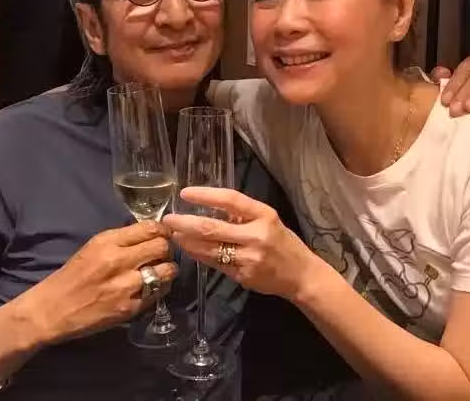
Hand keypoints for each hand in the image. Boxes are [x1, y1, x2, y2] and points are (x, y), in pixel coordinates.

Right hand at [25, 222, 177, 343]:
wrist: (51, 310)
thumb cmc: (72, 276)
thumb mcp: (93, 248)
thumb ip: (121, 241)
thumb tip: (150, 234)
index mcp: (107, 242)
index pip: (149, 228)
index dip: (162, 231)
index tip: (163, 235)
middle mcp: (118, 261)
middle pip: (162, 247)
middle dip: (166, 249)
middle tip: (161, 255)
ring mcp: (125, 286)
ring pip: (166, 270)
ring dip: (167, 270)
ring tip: (160, 272)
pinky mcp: (129, 308)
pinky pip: (159, 293)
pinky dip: (160, 289)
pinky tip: (152, 288)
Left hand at [163, 187, 321, 300]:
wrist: (301, 274)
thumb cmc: (282, 242)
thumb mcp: (268, 220)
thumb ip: (242, 215)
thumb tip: (209, 207)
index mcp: (264, 215)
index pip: (230, 200)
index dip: (206, 195)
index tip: (185, 193)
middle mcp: (256, 235)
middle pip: (212, 228)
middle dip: (185, 223)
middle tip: (168, 219)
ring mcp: (249, 258)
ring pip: (209, 249)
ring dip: (187, 242)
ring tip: (174, 234)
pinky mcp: (243, 276)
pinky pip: (215, 264)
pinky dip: (199, 255)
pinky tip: (189, 249)